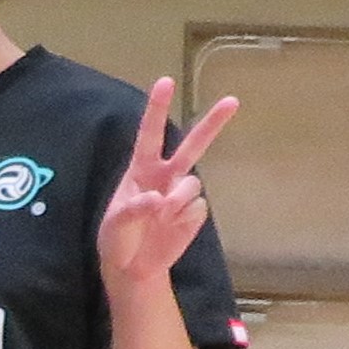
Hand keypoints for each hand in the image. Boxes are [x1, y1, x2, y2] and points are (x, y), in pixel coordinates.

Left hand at [99, 81, 234, 287]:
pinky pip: (196, 209)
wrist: (132, 267)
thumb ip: (134, 209)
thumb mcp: (115, 225)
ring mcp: (181, 193)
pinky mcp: (194, 213)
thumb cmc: (117, 239)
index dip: (156, 108)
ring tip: (158, 220)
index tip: (164, 81)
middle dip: (212, 123)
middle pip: (192, 145)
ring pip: (191, 185)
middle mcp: (165, 176)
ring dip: (176, 201)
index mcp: (141, 170)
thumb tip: (159, 198)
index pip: (149, 134)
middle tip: (233, 100)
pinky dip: (183, 220)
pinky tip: (170, 229)